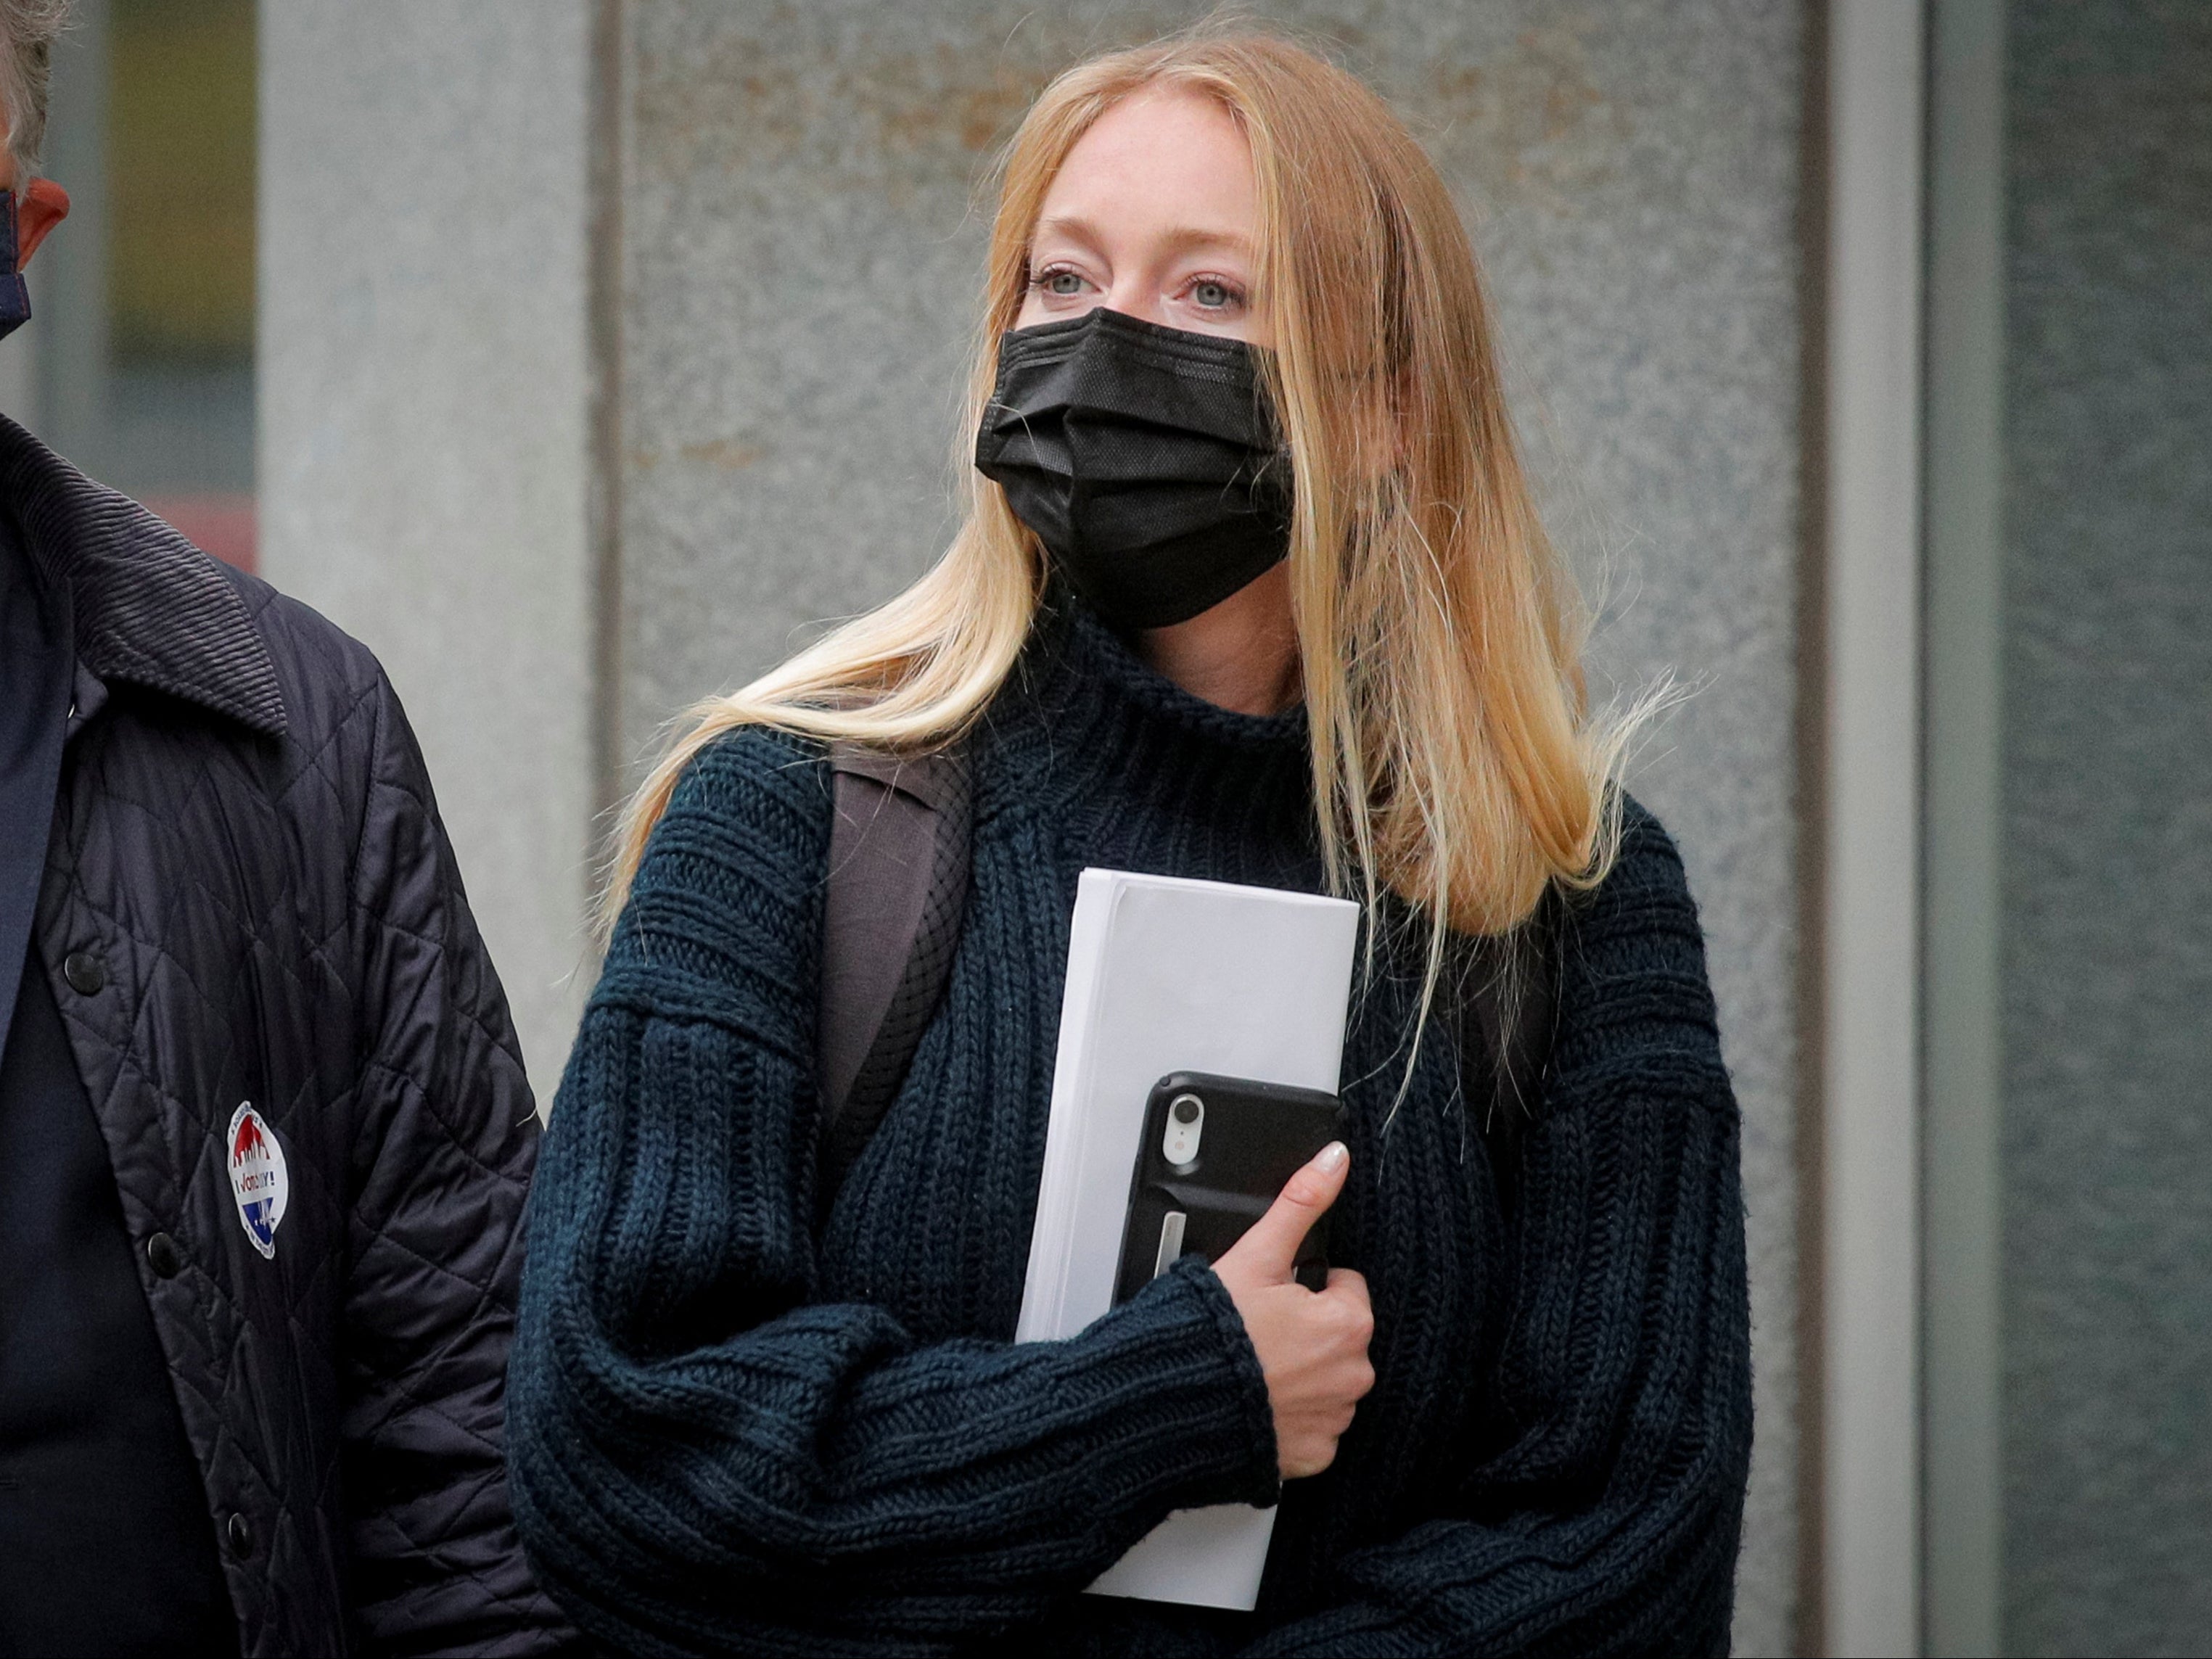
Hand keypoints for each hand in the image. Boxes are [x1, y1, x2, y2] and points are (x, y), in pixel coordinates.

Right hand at [1211, 1141, 1375, 1478]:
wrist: (1173, 1405)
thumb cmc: (1212, 1333)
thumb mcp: (1256, 1254)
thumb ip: (1301, 1201)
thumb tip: (1335, 1158)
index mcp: (1348, 1324)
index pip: (1344, 1287)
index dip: (1304, 1285)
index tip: (1272, 1295)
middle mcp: (1353, 1376)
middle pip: (1337, 1336)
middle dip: (1305, 1330)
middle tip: (1258, 1330)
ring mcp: (1333, 1419)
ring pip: (1325, 1381)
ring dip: (1299, 1373)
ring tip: (1253, 1365)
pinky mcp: (1311, 1456)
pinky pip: (1310, 1427)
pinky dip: (1288, 1416)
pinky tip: (1256, 1399)